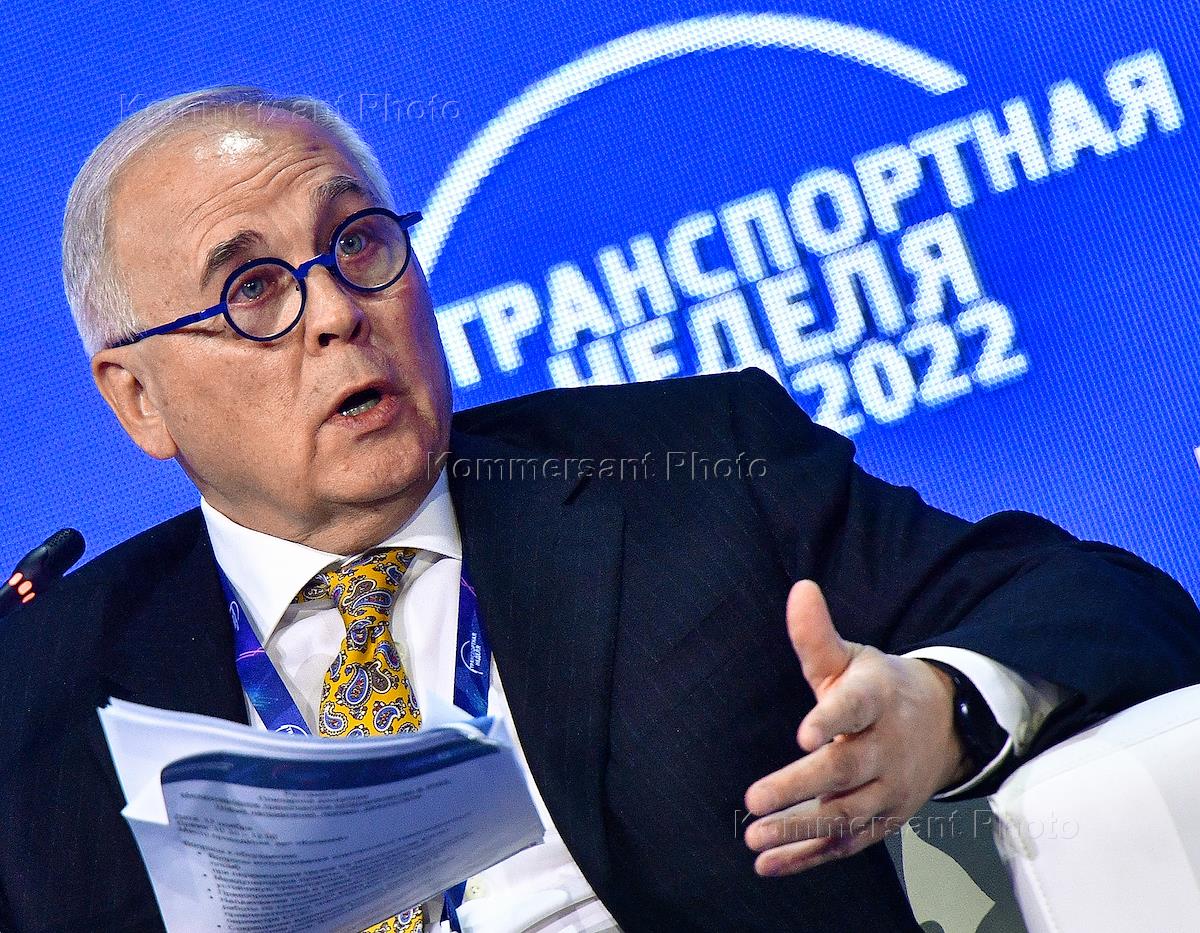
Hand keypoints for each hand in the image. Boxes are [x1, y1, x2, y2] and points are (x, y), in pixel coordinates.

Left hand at [743, 580, 969, 875]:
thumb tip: (799, 590)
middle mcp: (887, 747)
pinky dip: (808, 858)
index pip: (856, 708)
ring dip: (799, 830)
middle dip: (801, 788)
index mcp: (878, 699)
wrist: (943, 726)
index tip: (803, 733)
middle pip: (845, 771)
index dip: (831, 719)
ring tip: (755, 837)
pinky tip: (767, 864)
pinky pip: (846, 844)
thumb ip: (817, 635)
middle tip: (754, 799)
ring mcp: (888, 790)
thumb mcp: (851, 658)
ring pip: (846, 815)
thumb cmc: (879, 688)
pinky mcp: (883, 821)